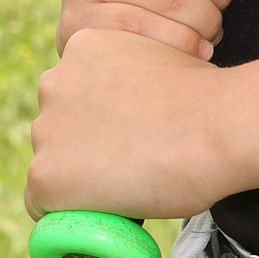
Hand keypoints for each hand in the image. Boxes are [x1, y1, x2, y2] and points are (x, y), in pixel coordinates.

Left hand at [28, 26, 235, 220]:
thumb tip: (143, 106)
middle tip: (129, 161)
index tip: (128, 133)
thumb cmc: (208, 98)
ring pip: (51, 166)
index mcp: (82, 45)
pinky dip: (69, 212)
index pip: (75, 92)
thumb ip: (137, 77)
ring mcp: (45, 130)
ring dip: (78, 179)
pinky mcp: (44, 176)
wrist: (215, 128)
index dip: (102, 119)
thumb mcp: (164, 61)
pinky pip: (43, 205)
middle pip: (57, 127)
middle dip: (84, 146)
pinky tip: (103, 211)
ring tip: (126, 184)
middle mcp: (53, 82)